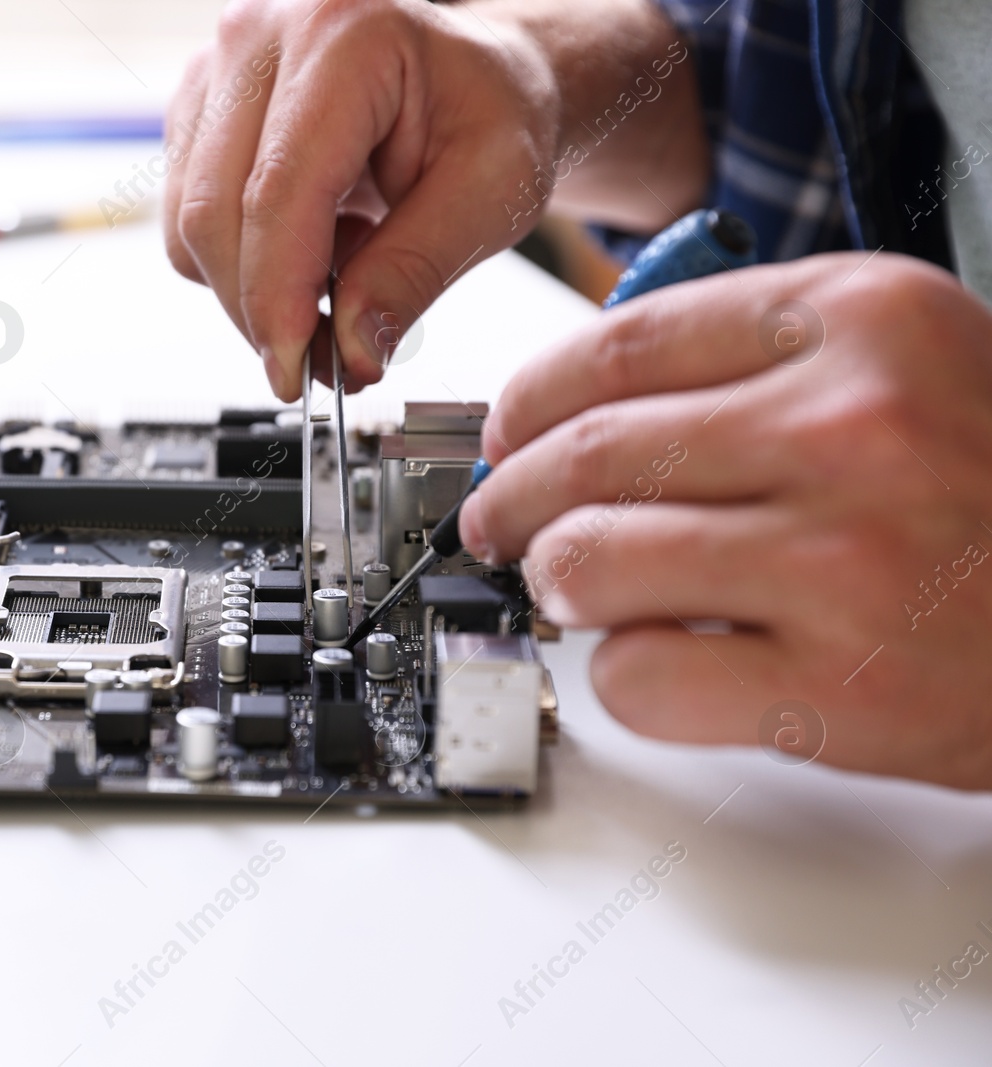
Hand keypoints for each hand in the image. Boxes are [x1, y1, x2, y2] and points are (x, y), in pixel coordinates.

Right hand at [163, 0, 561, 399]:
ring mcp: (218, 70)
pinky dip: (243, 262)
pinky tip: (311, 243)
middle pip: (214, 213)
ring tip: (339, 277)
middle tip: (321, 361)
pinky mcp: (197, 110)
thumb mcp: (491, 194)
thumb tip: (351, 348)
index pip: (277, 191)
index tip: (295, 371)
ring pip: (189, 225)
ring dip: (251, 289)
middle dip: (261, 311)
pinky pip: (186, 220)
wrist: (475, 79)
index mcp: (346, 36)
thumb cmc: (489, 112)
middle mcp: (263, 37)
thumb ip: (416, 270)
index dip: (278, 297)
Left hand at [459, 253, 991, 788]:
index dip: (528, 397)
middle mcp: (852, 427)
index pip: (616, 346)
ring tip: (570, 587)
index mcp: (862, 321)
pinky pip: (643, 677)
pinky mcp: (837, 687)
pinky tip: (658, 659)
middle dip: (512, 495)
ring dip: (556, 581)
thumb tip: (580, 404)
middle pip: (587, 454)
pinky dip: (623, 674)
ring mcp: (844, 561)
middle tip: (497, 521)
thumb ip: (758, 358)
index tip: (503, 430)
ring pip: (591, 562)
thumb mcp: (910, 363)